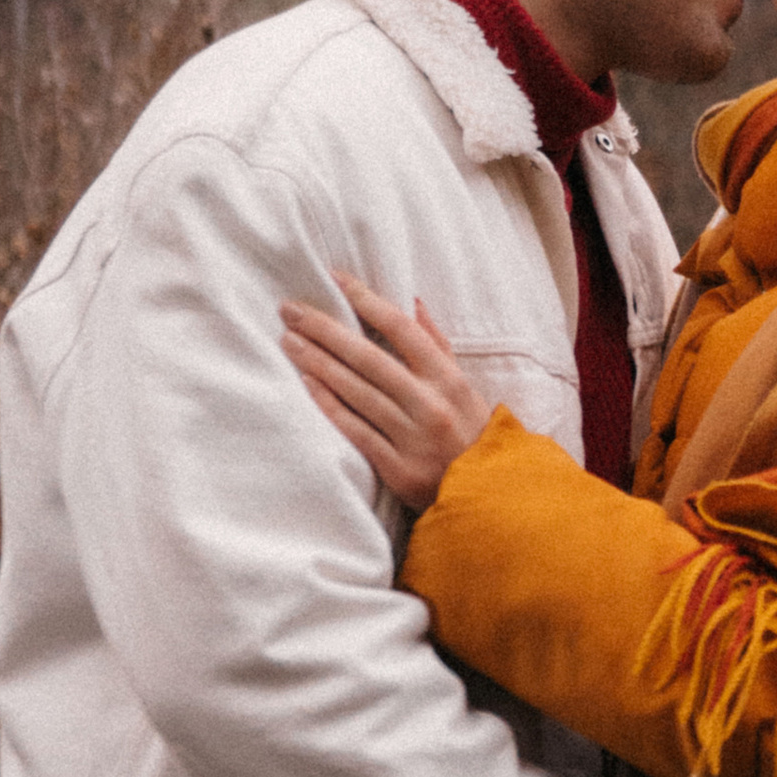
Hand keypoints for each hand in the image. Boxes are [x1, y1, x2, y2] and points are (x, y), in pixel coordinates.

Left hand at [282, 278, 493, 511]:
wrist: (488, 497)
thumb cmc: (472, 435)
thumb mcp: (465, 389)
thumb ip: (437, 347)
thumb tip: (413, 303)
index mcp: (448, 379)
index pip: (401, 329)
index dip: (366, 300)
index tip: (335, 279)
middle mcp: (430, 404)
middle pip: (369, 357)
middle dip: (325, 330)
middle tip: (291, 310)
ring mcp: (413, 438)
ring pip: (357, 392)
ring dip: (318, 363)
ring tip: (289, 340)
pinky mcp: (398, 469)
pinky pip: (356, 430)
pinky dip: (330, 405)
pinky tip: (306, 383)